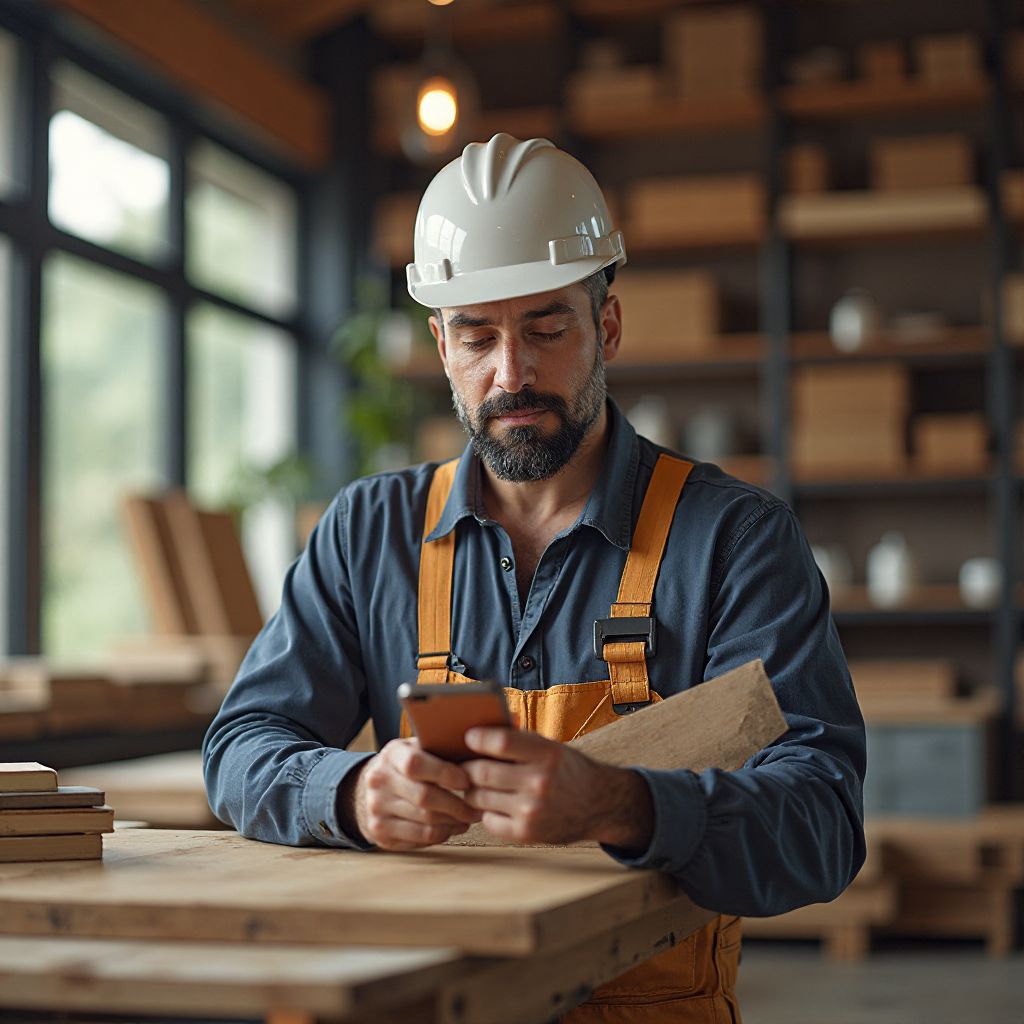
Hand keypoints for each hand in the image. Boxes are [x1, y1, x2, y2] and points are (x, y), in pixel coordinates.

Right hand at [348, 739, 482, 850]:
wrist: (365, 790)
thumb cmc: (404, 767)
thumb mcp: (414, 749)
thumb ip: (438, 750)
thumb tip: (477, 754)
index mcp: (391, 755)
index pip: (416, 764)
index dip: (445, 773)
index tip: (467, 780)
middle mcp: (379, 781)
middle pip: (424, 798)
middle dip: (458, 805)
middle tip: (478, 806)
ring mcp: (377, 809)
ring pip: (426, 821)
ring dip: (455, 822)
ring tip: (470, 817)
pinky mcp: (381, 833)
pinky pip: (421, 838)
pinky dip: (444, 834)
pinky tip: (454, 827)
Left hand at [462, 727, 653, 849]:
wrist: (598, 805)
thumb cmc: (566, 769)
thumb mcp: (550, 747)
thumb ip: (517, 739)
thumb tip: (477, 727)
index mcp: (547, 754)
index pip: (500, 742)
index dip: (478, 739)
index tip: (469, 738)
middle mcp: (540, 782)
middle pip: (482, 772)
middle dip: (467, 768)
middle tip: (463, 765)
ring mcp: (532, 810)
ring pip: (479, 797)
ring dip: (472, 790)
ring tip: (477, 785)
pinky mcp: (526, 833)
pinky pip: (488, 820)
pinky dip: (486, 812)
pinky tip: (495, 805)